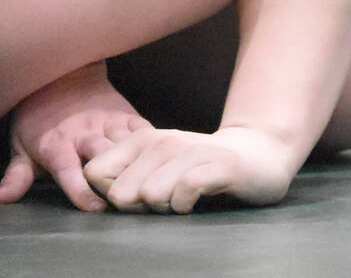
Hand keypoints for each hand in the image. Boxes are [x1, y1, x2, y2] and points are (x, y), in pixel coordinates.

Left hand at [0, 64, 152, 211]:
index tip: (96, 209)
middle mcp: (85, 133)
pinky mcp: (130, 117)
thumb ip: (14, 177)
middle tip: (128, 204)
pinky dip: (156, 152)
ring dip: (141, 170)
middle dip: (116, 181)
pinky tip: (166, 169)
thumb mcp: (20, 145)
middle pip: (105, 160)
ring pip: (131, 148)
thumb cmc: (38, 116)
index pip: (70, 172)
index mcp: (57, 145)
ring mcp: (110, 123)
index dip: (82, 192)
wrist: (62, 70)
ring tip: (153, 192)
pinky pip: (148, 136)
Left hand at [82, 125, 302, 213]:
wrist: (256, 154)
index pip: (94, 174)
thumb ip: (126, 179)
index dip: (109, 196)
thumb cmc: (199, 170)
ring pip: (149, 194)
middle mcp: (162, 142)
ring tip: (180, 203)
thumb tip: (102, 198)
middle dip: (137, 209)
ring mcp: (190, 152)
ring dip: (163, 209)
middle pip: (119, 193)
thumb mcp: (157, 168)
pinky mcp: (218, 166)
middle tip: (161, 204)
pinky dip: (186, 206)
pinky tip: (195, 203)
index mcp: (141, 141)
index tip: (134, 199)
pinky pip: (185, 192)